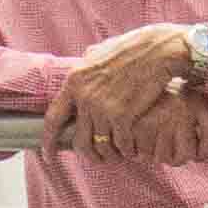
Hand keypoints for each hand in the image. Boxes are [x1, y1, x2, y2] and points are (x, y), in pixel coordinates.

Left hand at [49, 25, 204, 152]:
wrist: (159, 49)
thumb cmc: (133, 48)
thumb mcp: (101, 51)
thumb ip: (87, 65)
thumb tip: (79, 71)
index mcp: (74, 81)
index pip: (53, 118)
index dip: (48, 140)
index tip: (48, 155)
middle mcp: (85, 97)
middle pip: (78, 140)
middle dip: (87, 154)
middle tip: (96, 158)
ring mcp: (103, 108)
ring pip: (100, 145)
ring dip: (109, 154)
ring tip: (116, 155)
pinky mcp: (123, 116)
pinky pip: (120, 143)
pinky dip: (125, 150)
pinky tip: (130, 149)